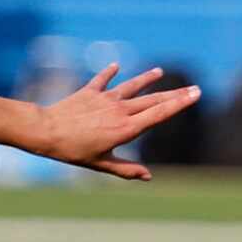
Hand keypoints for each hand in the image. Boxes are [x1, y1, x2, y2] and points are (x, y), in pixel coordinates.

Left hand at [31, 64, 199, 180]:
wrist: (45, 131)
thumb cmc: (72, 151)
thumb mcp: (100, 164)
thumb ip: (125, 169)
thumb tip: (148, 176)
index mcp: (126, 128)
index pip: (160, 113)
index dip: (179, 104)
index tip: (196, 95)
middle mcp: (120, 110)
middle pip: (153, 100)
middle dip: (175, 94)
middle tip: (194, 87)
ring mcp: (105, 99)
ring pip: (132, 87)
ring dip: (147, 78)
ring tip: (159, 71)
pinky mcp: (89, 92)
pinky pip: (102, 80)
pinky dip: (109, 73)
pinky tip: (116, 65)